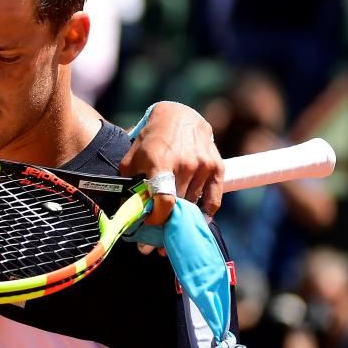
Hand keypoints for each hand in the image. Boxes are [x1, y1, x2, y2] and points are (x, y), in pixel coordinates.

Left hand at [120, 102, 223, 223]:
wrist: (178, 116)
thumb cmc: (151, 139)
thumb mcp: (132, 158)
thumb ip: (130, 183)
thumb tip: (130, 210)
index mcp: (161, 162)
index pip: (165, 200)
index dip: (157, 217)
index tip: (150, 222)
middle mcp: (185, 165)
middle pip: (179, 205)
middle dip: (168, 220)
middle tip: (158, 230)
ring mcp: (203, 166)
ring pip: (194, 203)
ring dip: (184, 215)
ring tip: (173, 223)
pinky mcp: (217, 166)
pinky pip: (214, 199)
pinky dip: (206, 212)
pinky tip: (197, 220)